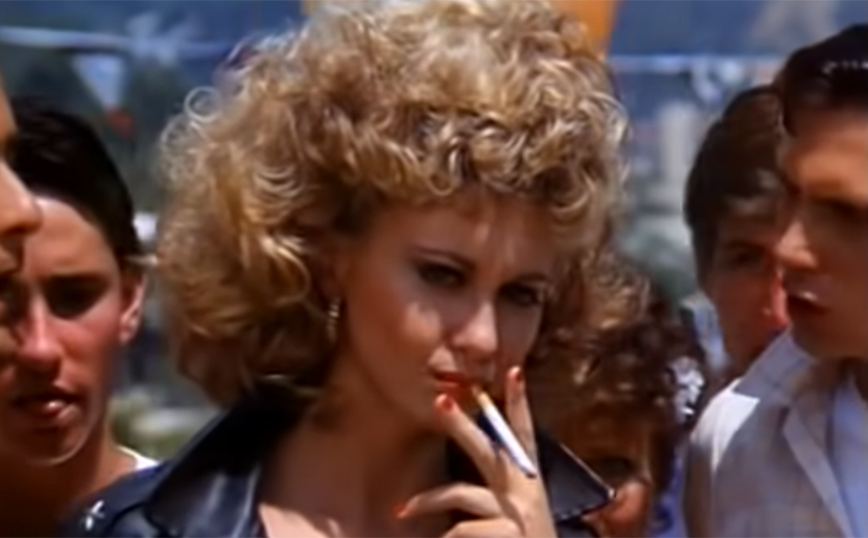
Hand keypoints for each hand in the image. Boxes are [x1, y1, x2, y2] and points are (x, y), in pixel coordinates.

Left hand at [396, 367, 556, 537]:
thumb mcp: (517, 517)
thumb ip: (494, 497)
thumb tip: (458, 483)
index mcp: (528, 483)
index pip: (524, 436)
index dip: (519, 404)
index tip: (514, 371)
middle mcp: (525, 492)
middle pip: (487, 450)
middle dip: (461, 425)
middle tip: (439, 401)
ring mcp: (516, 512)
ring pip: (460, 494)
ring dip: (425, 501)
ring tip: (400, 512)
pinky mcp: (508, 532)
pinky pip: (458, 531)